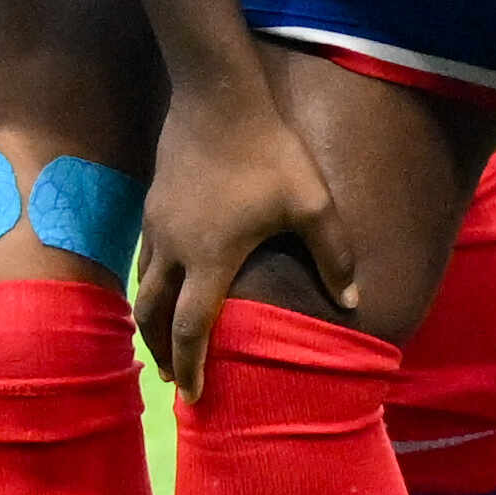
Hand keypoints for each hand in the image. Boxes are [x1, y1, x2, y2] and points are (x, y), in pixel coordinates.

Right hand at [130, 63, 347, 396]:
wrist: (217, 98)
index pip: (191, 328)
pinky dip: (151, 285)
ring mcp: (156, 226)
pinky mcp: (152, 204)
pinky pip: (144, 258)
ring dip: (150, 321)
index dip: (193, 366)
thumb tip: (353, 302)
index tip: (196, 396)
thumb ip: (332, 255)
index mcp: (209, 259)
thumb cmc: (268, 154)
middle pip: (153, 317)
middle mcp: (173, 250)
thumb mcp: (310, 204)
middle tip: (174, 380)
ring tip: (162, 342)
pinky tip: (166, 284)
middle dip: (162, 353)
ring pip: (142, 288)